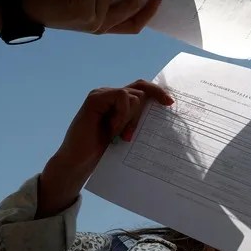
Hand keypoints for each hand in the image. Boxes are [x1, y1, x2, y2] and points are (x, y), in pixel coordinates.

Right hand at [36, 81, 173, 217]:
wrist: (79, 161)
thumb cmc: (104, 150)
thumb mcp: (127, 132)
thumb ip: (138, 119)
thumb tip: (166, 109)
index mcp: (118, 101)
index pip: (142, 89)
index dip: (157, 92)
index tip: (170, 103)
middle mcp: (110, 94)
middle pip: (141, 91)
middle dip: (142, 113)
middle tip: (132, 135)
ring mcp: (102, 95)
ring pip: (134, 96)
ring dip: (132, 118)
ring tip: (121, 135)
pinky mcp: (95, 99)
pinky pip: (121, 97)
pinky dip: (122, 114)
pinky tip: (113, 129)